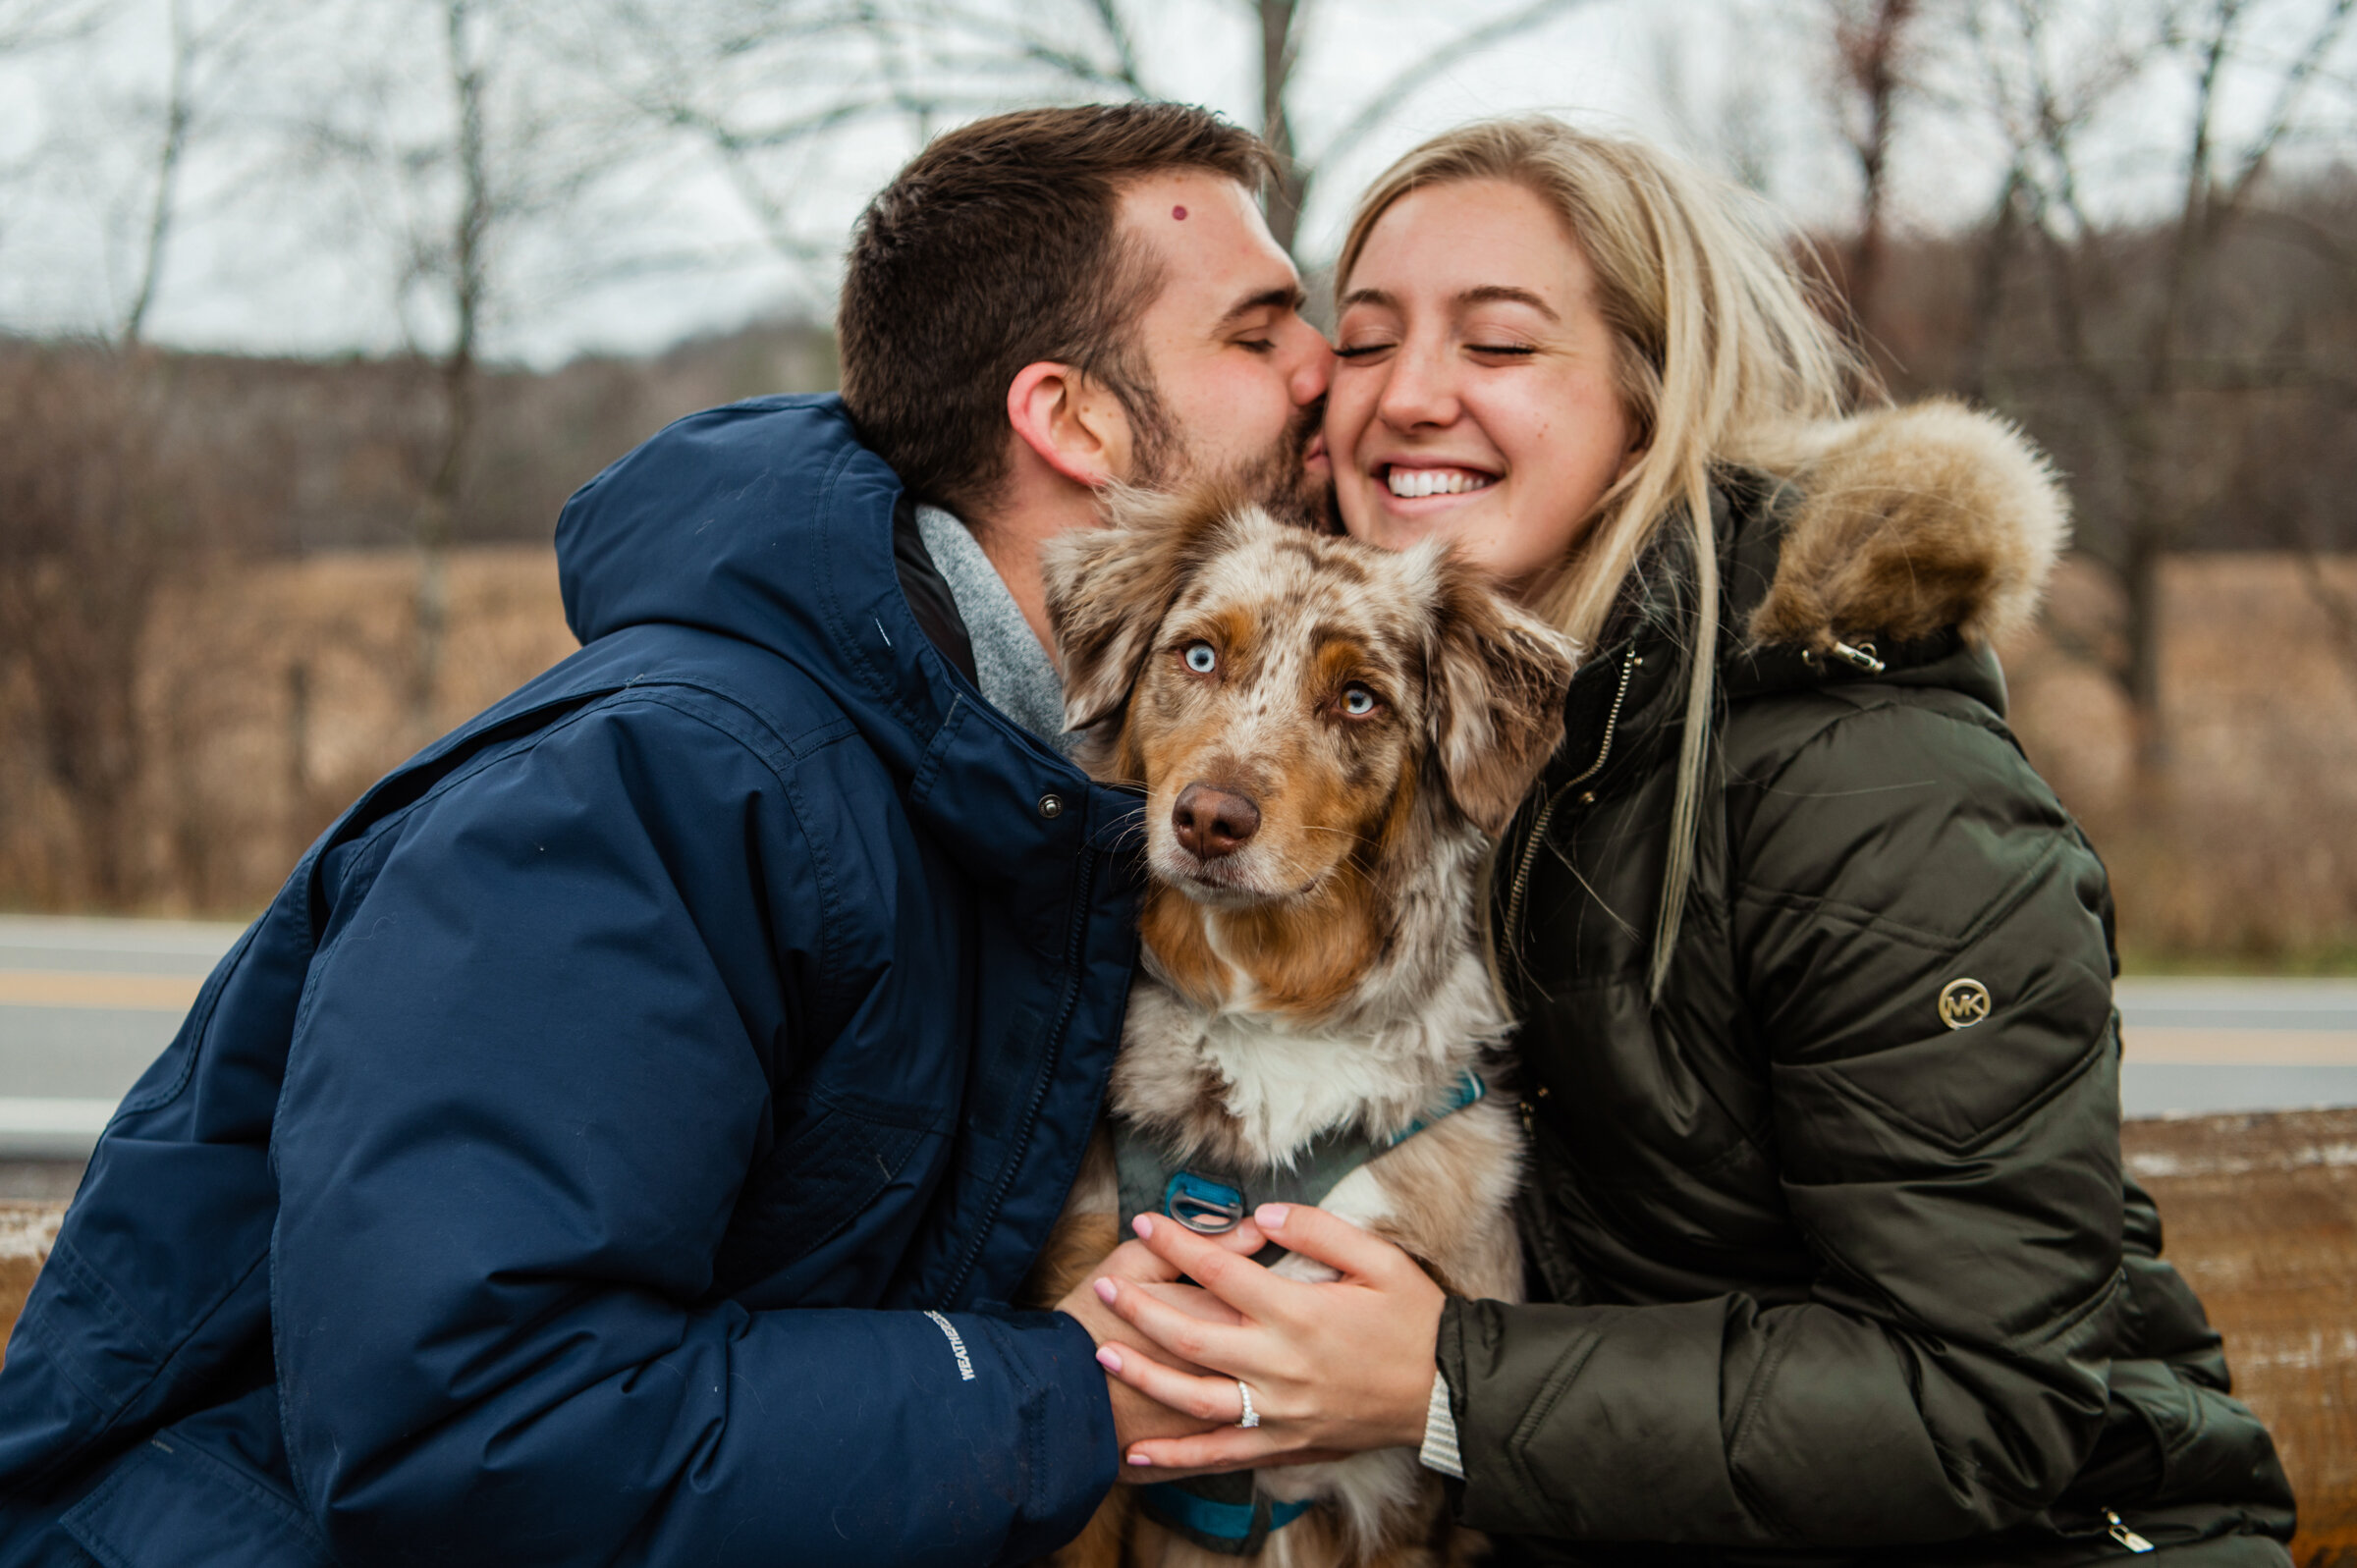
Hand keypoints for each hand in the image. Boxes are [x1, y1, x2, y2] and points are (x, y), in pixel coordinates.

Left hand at [1090, 1204, 1444, 1473]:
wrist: (1447, 1392)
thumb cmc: (1415, 1320)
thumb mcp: (1379, 1259)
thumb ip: (1318, 1232)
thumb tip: (1262, 1217)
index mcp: (1300, 1314)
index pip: (1220, 1274)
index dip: (1178, 1244)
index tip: (1146, 1221)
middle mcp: (1281, 1366)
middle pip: (1192, 1337)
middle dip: (1139, 1311)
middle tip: (1100, 1287)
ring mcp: (1280, 1411)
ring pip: (1196, 1399)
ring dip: (1145, 1378)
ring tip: (1103, 1357)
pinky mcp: (1286, 1443)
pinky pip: (1223, 1453)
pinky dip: (1178, 1457)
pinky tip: (1139, 1456)